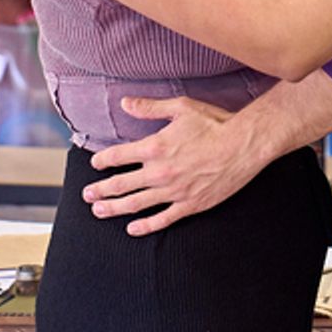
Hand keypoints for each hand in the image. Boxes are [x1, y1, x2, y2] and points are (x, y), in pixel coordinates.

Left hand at [84, 95, 267, 235]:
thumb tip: (126, 103)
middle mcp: (159, 171)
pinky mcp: (189, 204)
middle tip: (87, 194)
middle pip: (121, 184)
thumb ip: (151, 108)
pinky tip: (133, 229)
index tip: (95, 164)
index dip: (102, 160)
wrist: (243, 145)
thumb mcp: (181, 107)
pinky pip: (162, 219)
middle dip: (101, 190)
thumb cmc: (215, 122)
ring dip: (114, 208)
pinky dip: (145, 226)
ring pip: (136, 204)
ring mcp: (173, 191)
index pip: (118, 156)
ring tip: (99, 211)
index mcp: (155, 147)